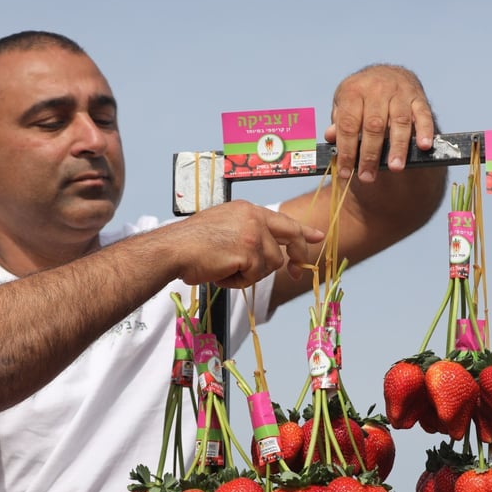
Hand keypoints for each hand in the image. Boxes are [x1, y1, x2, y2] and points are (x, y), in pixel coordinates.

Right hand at [171, 201, 324, 288]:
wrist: (174, 249)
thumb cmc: (192, 243)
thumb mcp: (225, 227)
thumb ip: (248, 233)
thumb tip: (269, 253)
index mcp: (248, 209)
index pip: (283, 219)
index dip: (302, 230)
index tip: (317, 237)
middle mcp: (254, 217)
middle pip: (290, 238)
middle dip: (297, 257)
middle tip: (296, 273)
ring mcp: (253, 234)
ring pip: (271, 264)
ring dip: (251, 274)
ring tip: (226, 268)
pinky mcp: (249, 252)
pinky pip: (255, 276)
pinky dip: (239, 281)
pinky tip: (222, 273)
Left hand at [322, 64, 435, 183]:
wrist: (387, 74)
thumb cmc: (361, 97)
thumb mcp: (344, 104)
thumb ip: (339, 123)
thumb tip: (330, 137)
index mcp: (353, 90)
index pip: (348, 124)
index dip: (346, 151)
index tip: (346, 173)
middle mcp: (376, 88)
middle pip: (373, 125)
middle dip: (370, 154)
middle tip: (368, 177)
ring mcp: (399, 92)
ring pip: (399, 121)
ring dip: (398, 147)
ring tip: (395, 168)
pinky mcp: (418, 97)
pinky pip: (423, 115)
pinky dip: (424, 131)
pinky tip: (424, 146)